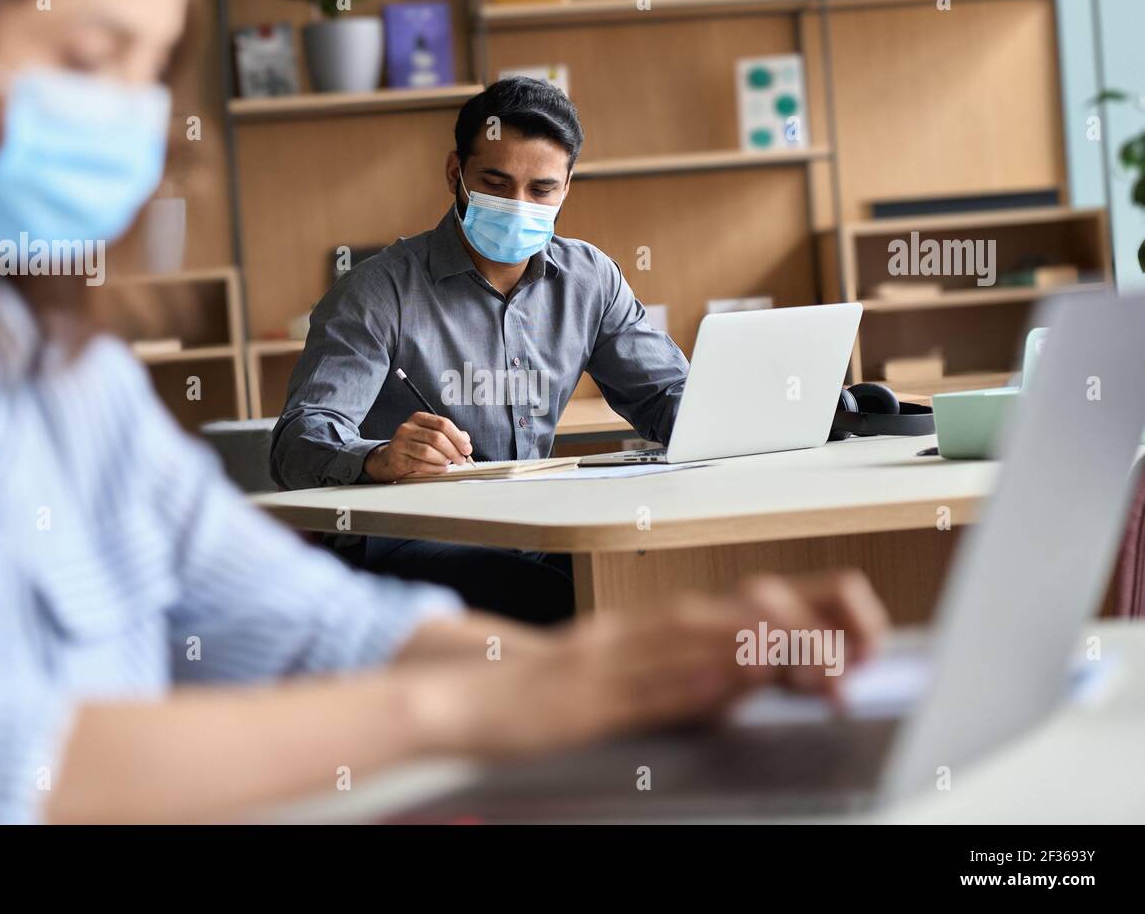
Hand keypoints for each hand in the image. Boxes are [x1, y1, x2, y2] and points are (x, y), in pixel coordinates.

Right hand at [363, 412, 473, 481]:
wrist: (390, 458)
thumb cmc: (414, 446)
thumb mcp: (430, 435)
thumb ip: (449, 435)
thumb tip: (465, 439)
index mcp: (418, 418)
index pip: (443, 424)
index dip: (458, 437)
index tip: (467, 448)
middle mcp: (408, 428)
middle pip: (437, 438)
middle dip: (453, 451)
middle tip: (461, 459)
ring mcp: (401, 443)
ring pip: (428, 452)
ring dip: (443, 460)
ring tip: (448, 463)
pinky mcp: (399, 459)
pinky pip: (420, 465)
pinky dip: (435, 469)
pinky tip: (441, 469)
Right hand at [410, 570, 887, 759]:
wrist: (463, 696)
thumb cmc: (537, 692)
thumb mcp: (612, 679)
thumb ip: (673, 678)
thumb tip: (740, 684)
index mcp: (640, 631)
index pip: (728, 611)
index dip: (790, 610)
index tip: (849, 625)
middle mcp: (630, 636)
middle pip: (721, 616)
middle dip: (790, 622)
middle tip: (853, 637)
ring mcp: (606, 665)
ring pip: (689, 644)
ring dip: (756, 643)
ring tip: (814, 648)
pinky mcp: (583, 704)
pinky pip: (642, 693)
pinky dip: (689, 685)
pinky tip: (729, 683)